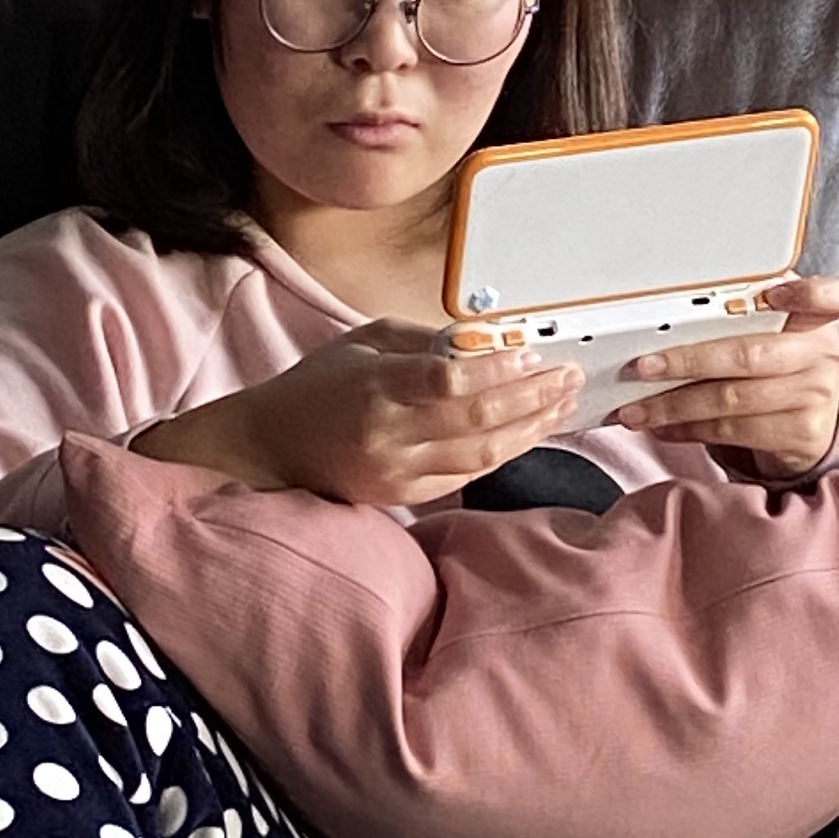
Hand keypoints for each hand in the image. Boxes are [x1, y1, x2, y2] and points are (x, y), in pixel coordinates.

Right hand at [132, 324, 582, 507]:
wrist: (270, 448)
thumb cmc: (318, 385)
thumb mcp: (364, 341)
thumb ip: (426, 342)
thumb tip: (490, 343)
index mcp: (375, 388)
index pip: (449, 382)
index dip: (498, 372)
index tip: (534, 357)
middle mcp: (388, 435)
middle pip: (477, 421)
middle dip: (533, 399)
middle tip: (569, 378)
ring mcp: (397, 472)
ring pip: (482, 456)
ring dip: (531, 428)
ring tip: (564, 403)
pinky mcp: (403, 497)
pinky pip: (468, 476)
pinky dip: (505, 452)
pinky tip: (531, 430)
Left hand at [605, 276, 838, 479]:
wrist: (823, 420)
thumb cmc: (783, 365)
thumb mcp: (778, 332)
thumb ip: (745, 312)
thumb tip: (670, 313)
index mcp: (814, 318)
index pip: (830, 296)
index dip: (806, 293)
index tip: (775, 293)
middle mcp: (821, 356)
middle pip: (749, 355)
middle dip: (688, 361)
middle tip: (643, 366)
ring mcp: (814, 398)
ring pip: (732, 401)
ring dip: (675, 406)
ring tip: (636, 409)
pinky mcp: (800, 436)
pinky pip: (733, 432)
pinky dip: (689, 429)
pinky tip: (664, 426)